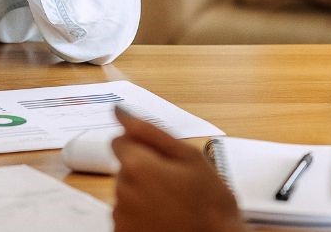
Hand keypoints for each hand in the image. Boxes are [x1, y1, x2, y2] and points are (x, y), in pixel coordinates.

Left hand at [110, 109, 247, 231]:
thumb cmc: (210, 205)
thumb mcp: (190, 158)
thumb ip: (150, 131)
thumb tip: (120, 112)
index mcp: (138, 166)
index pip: (120, 141)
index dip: (143, 147)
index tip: (163, 160)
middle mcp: (123, 191)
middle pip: (124, 168)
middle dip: (144, 171)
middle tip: (175, 184)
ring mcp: (121, 216)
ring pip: (127, 191)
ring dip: (143, 193)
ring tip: (173, 205)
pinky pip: (126, 215)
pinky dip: (141, 214)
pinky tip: (164, 218)